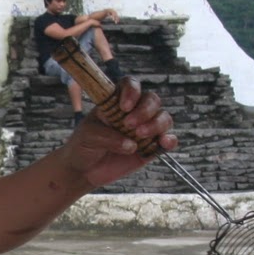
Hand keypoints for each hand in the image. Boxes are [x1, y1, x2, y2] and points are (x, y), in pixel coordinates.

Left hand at [60, 77, 175, 187]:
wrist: (83, 170)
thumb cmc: (83, 145)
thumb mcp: (88, 136)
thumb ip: (107, 136)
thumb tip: (132, 144)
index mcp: (117, 101)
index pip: (131, 85)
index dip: (132, 91)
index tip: (124, 107)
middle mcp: (135, 111)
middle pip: (152, 100)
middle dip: (144, 110)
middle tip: (129, 125)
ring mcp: (145, 129)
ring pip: (163, 117)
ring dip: (156, 124)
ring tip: (139, 135)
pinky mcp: (152, 147)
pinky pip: (168, 140)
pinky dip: (170, 140)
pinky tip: (165, 142)